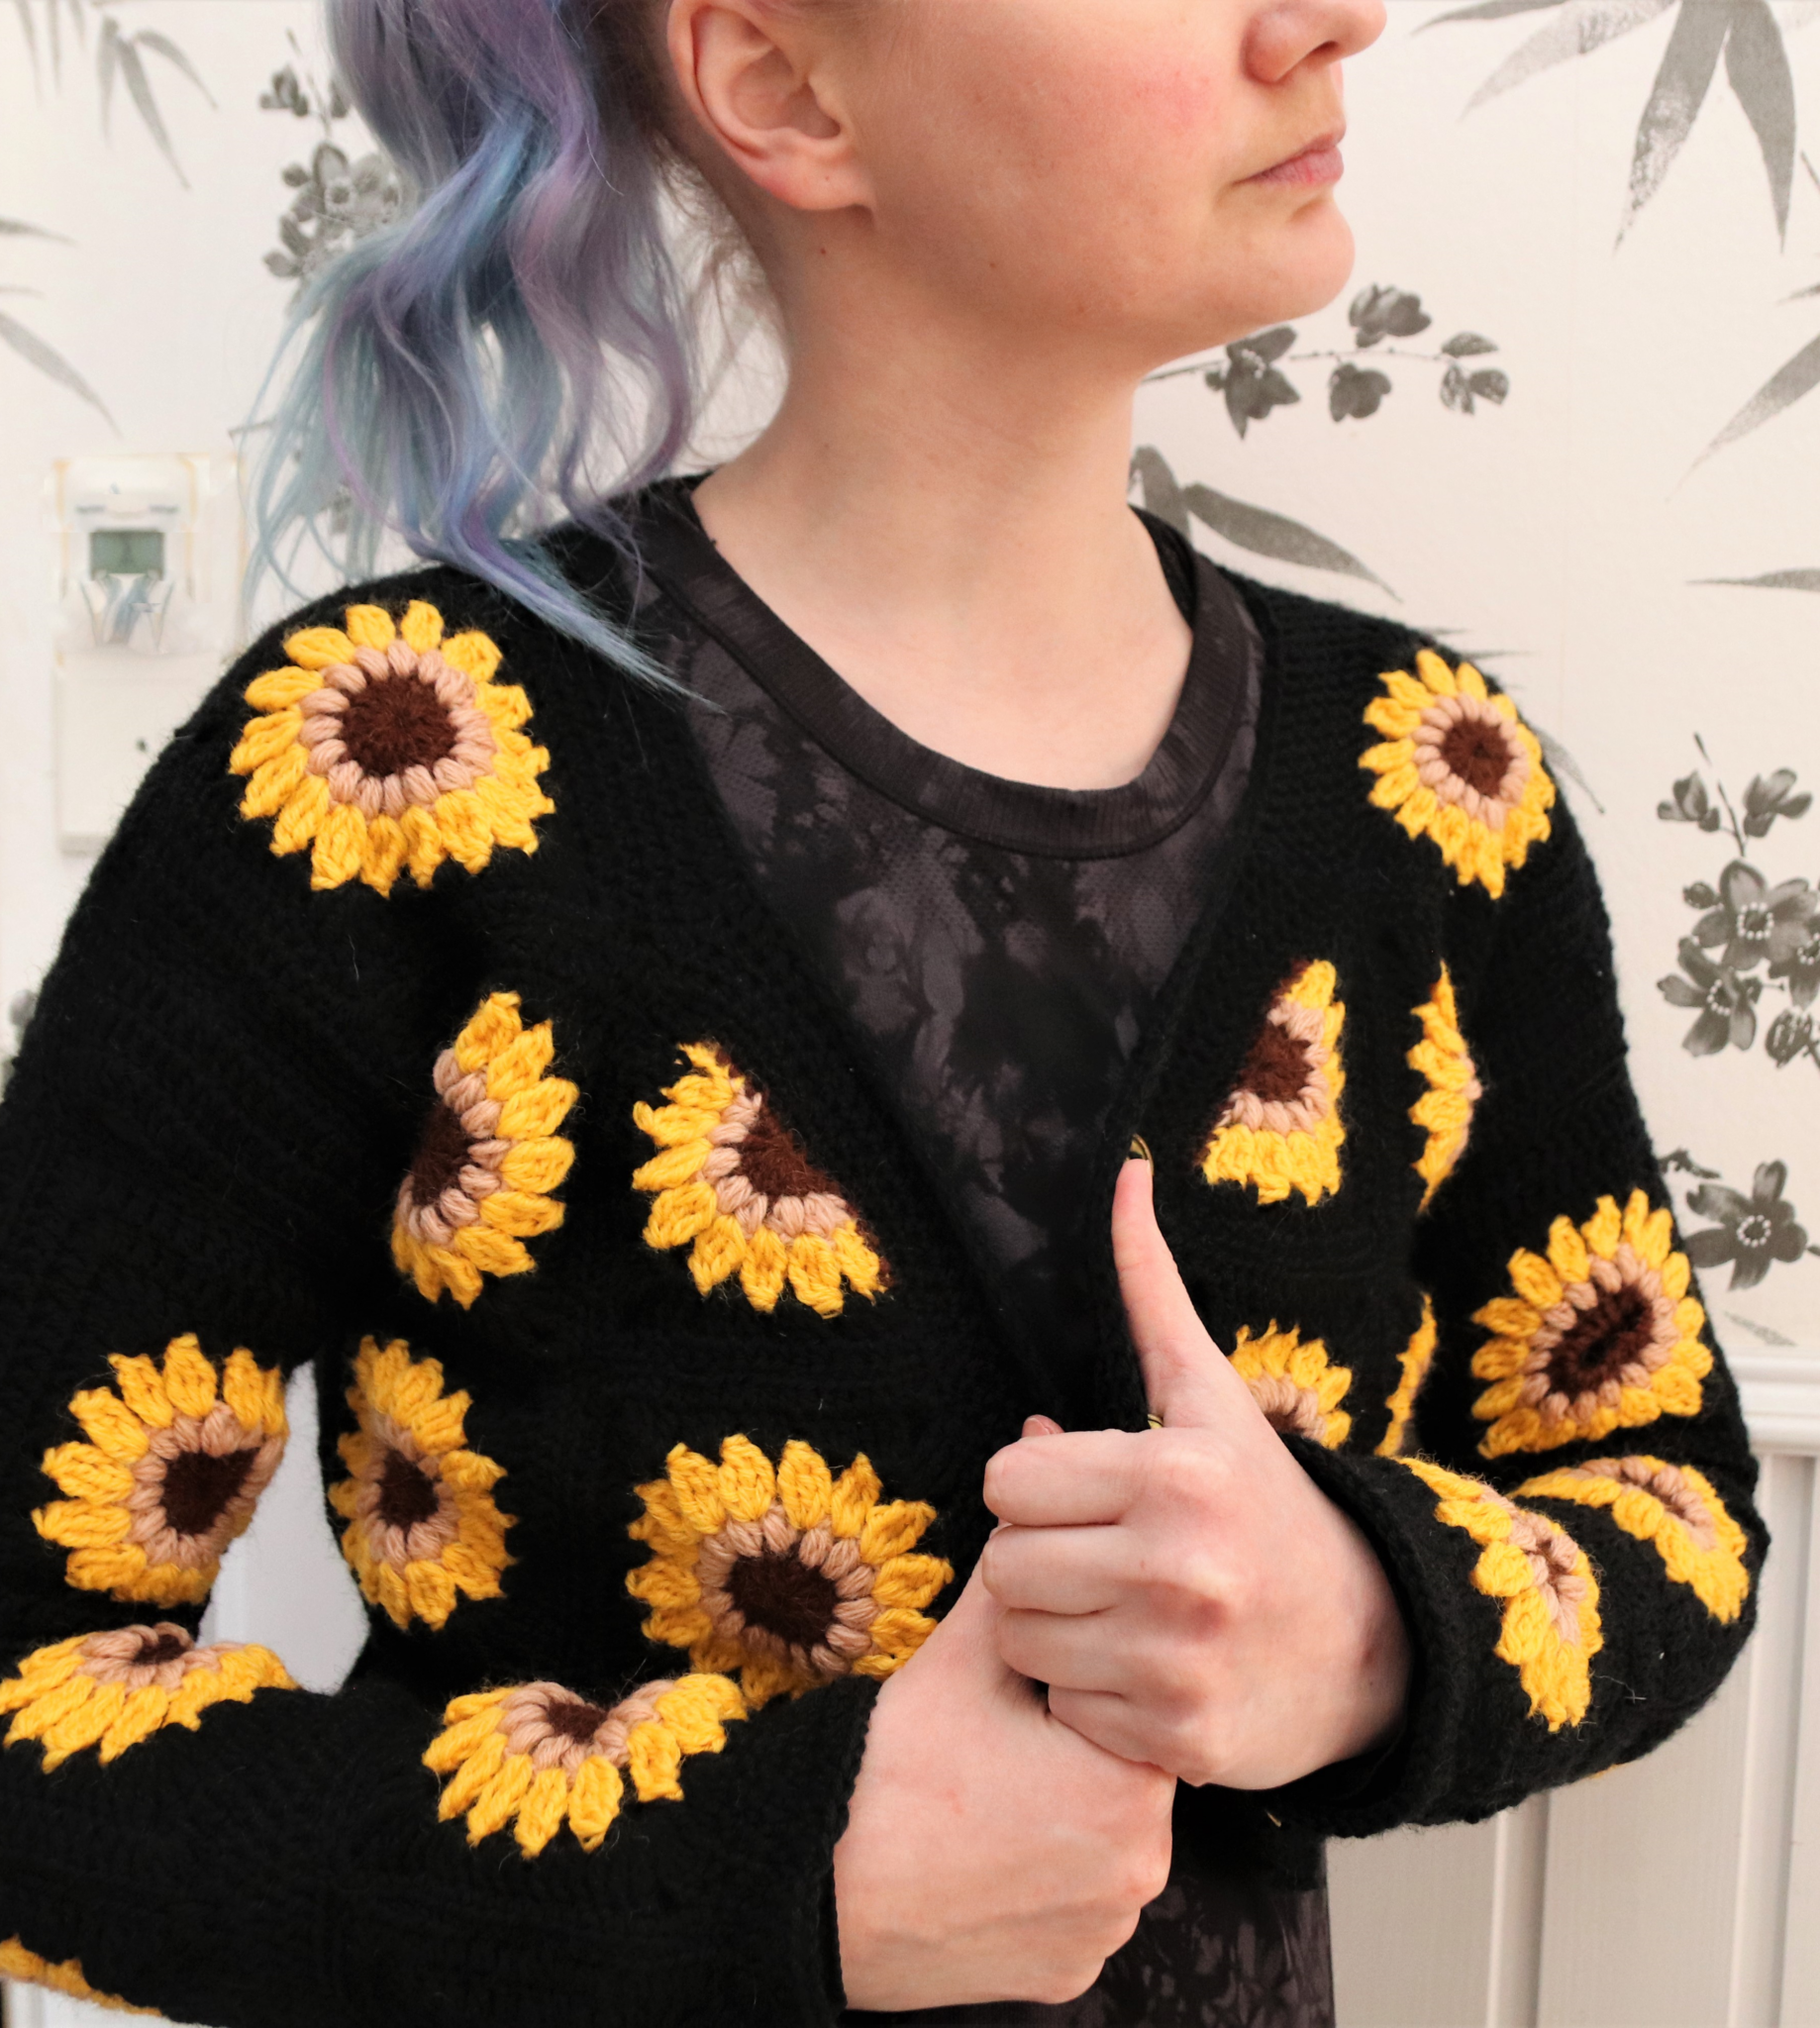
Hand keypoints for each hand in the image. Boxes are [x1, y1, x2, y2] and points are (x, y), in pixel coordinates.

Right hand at [832, 1555, 1174, 2010]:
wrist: (820, 1889)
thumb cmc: (895, 1771)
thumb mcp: (963, 1658)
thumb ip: (1017, 1591)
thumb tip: (1031, 1535)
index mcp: (1132, 1786)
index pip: (1128, 1709)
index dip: (1070, 1691)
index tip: (1019, 1698)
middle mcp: (1141, 1872)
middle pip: (1118, 1778)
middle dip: (1069, 1753)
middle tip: (994, 1747)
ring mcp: (1105, 1934)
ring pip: (1099, 1845)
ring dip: (1059, 1817)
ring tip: (984, 1797)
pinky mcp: (1067, 1975)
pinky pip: (1072, 1908)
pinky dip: (1038, 1882)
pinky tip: (983, 1855)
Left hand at [980, 1156, 1409, 1790]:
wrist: (1373, 1644)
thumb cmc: (1267, 1505)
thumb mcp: (1210, 1397)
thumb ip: (1152, 1290)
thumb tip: (1126, 1171)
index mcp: (1176, 1473)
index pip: (1007, 1480)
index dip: (1034, 1486)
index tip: (1084, 1493)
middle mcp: (1177, 1568)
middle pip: (1004, 1565)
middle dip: (1037, 1555)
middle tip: (1098, 1553)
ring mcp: (1176, 1662)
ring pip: (1020, 1641)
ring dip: (1053, 1628)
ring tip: (1116, 1608)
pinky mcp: (1173, 1740)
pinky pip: (1061, 1708)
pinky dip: (1086, 1695)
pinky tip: (1140, 1667)